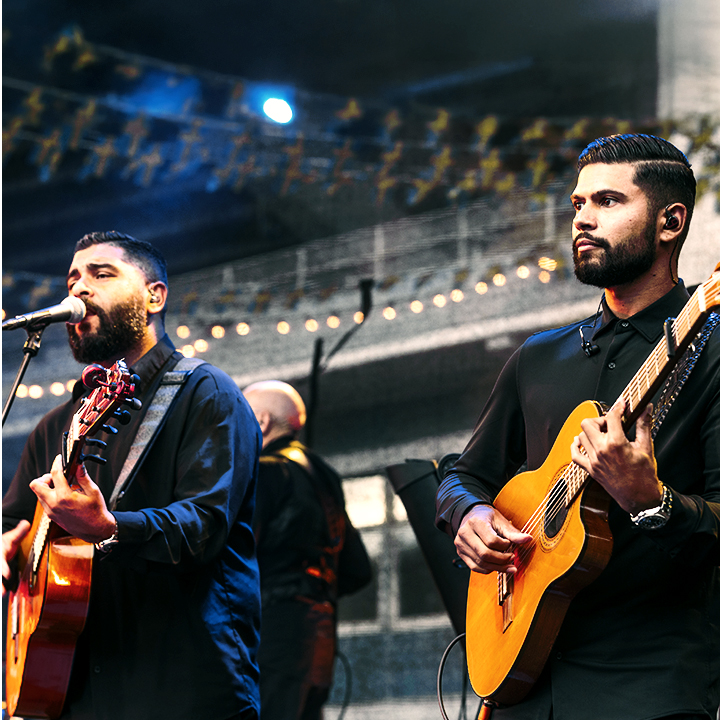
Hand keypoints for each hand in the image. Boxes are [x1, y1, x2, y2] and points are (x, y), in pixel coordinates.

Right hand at [2, 520, 30, 596]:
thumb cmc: (4, 545)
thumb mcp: (11, 538)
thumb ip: (19, 532)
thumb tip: (26, 523)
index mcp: (0, 553)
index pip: (0, 560)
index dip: (3, 568)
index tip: (7, 574)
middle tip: (2, 592)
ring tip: (2, 594)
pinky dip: (1, 587)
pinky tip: (3, 593)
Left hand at [30, 455, 115, 542]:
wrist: (95, 529)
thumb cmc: (95, 511)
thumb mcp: (93, 491)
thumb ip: (83, 477)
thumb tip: (78, 465)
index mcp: (64, 496)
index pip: (55, 474)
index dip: (57, 463)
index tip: (59, 459)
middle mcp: (54, 504)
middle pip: (36, 485)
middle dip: (45, 477)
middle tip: (56, 476)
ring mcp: (51, 511)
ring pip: (38, 494)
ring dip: (46, 487)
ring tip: (60, 486)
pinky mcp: (51, 516)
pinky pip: (43, 502)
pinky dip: (49, 495)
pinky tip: (61, 495)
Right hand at [455, 504, 531, 573]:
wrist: (471, 515)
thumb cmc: (487, 517)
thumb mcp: (500, 521)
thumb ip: (513, 532)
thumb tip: (528, 539)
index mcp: (475, 522)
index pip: (491, 541)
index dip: (504, 546)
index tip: (510, 544)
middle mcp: (464, 533)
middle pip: (485, 554)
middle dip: (502, 560)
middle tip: (512, 558)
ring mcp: (460, 544)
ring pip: (480, 563)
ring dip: (497, 567)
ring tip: (508, 565)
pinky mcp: (460, 552)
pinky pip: (475, 567)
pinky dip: (488, 569)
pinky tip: (496, 565)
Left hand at [571, 400, 662, 514]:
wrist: (640, 498)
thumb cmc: (645, 475)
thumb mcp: (646, 446)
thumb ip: (644, 424)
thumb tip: (647, 407)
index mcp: (616, 444)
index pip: (611, 416)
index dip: (618, 408)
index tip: (622, 405)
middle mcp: (602, 451)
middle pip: (588, 423)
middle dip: (599, 419)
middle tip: (611, 424)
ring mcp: (594, 461)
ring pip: (581, 436)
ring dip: (590, 432)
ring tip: (603, 434)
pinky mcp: (590, 470)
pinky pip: (574, 455)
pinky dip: (576, 446)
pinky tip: (582, 442)